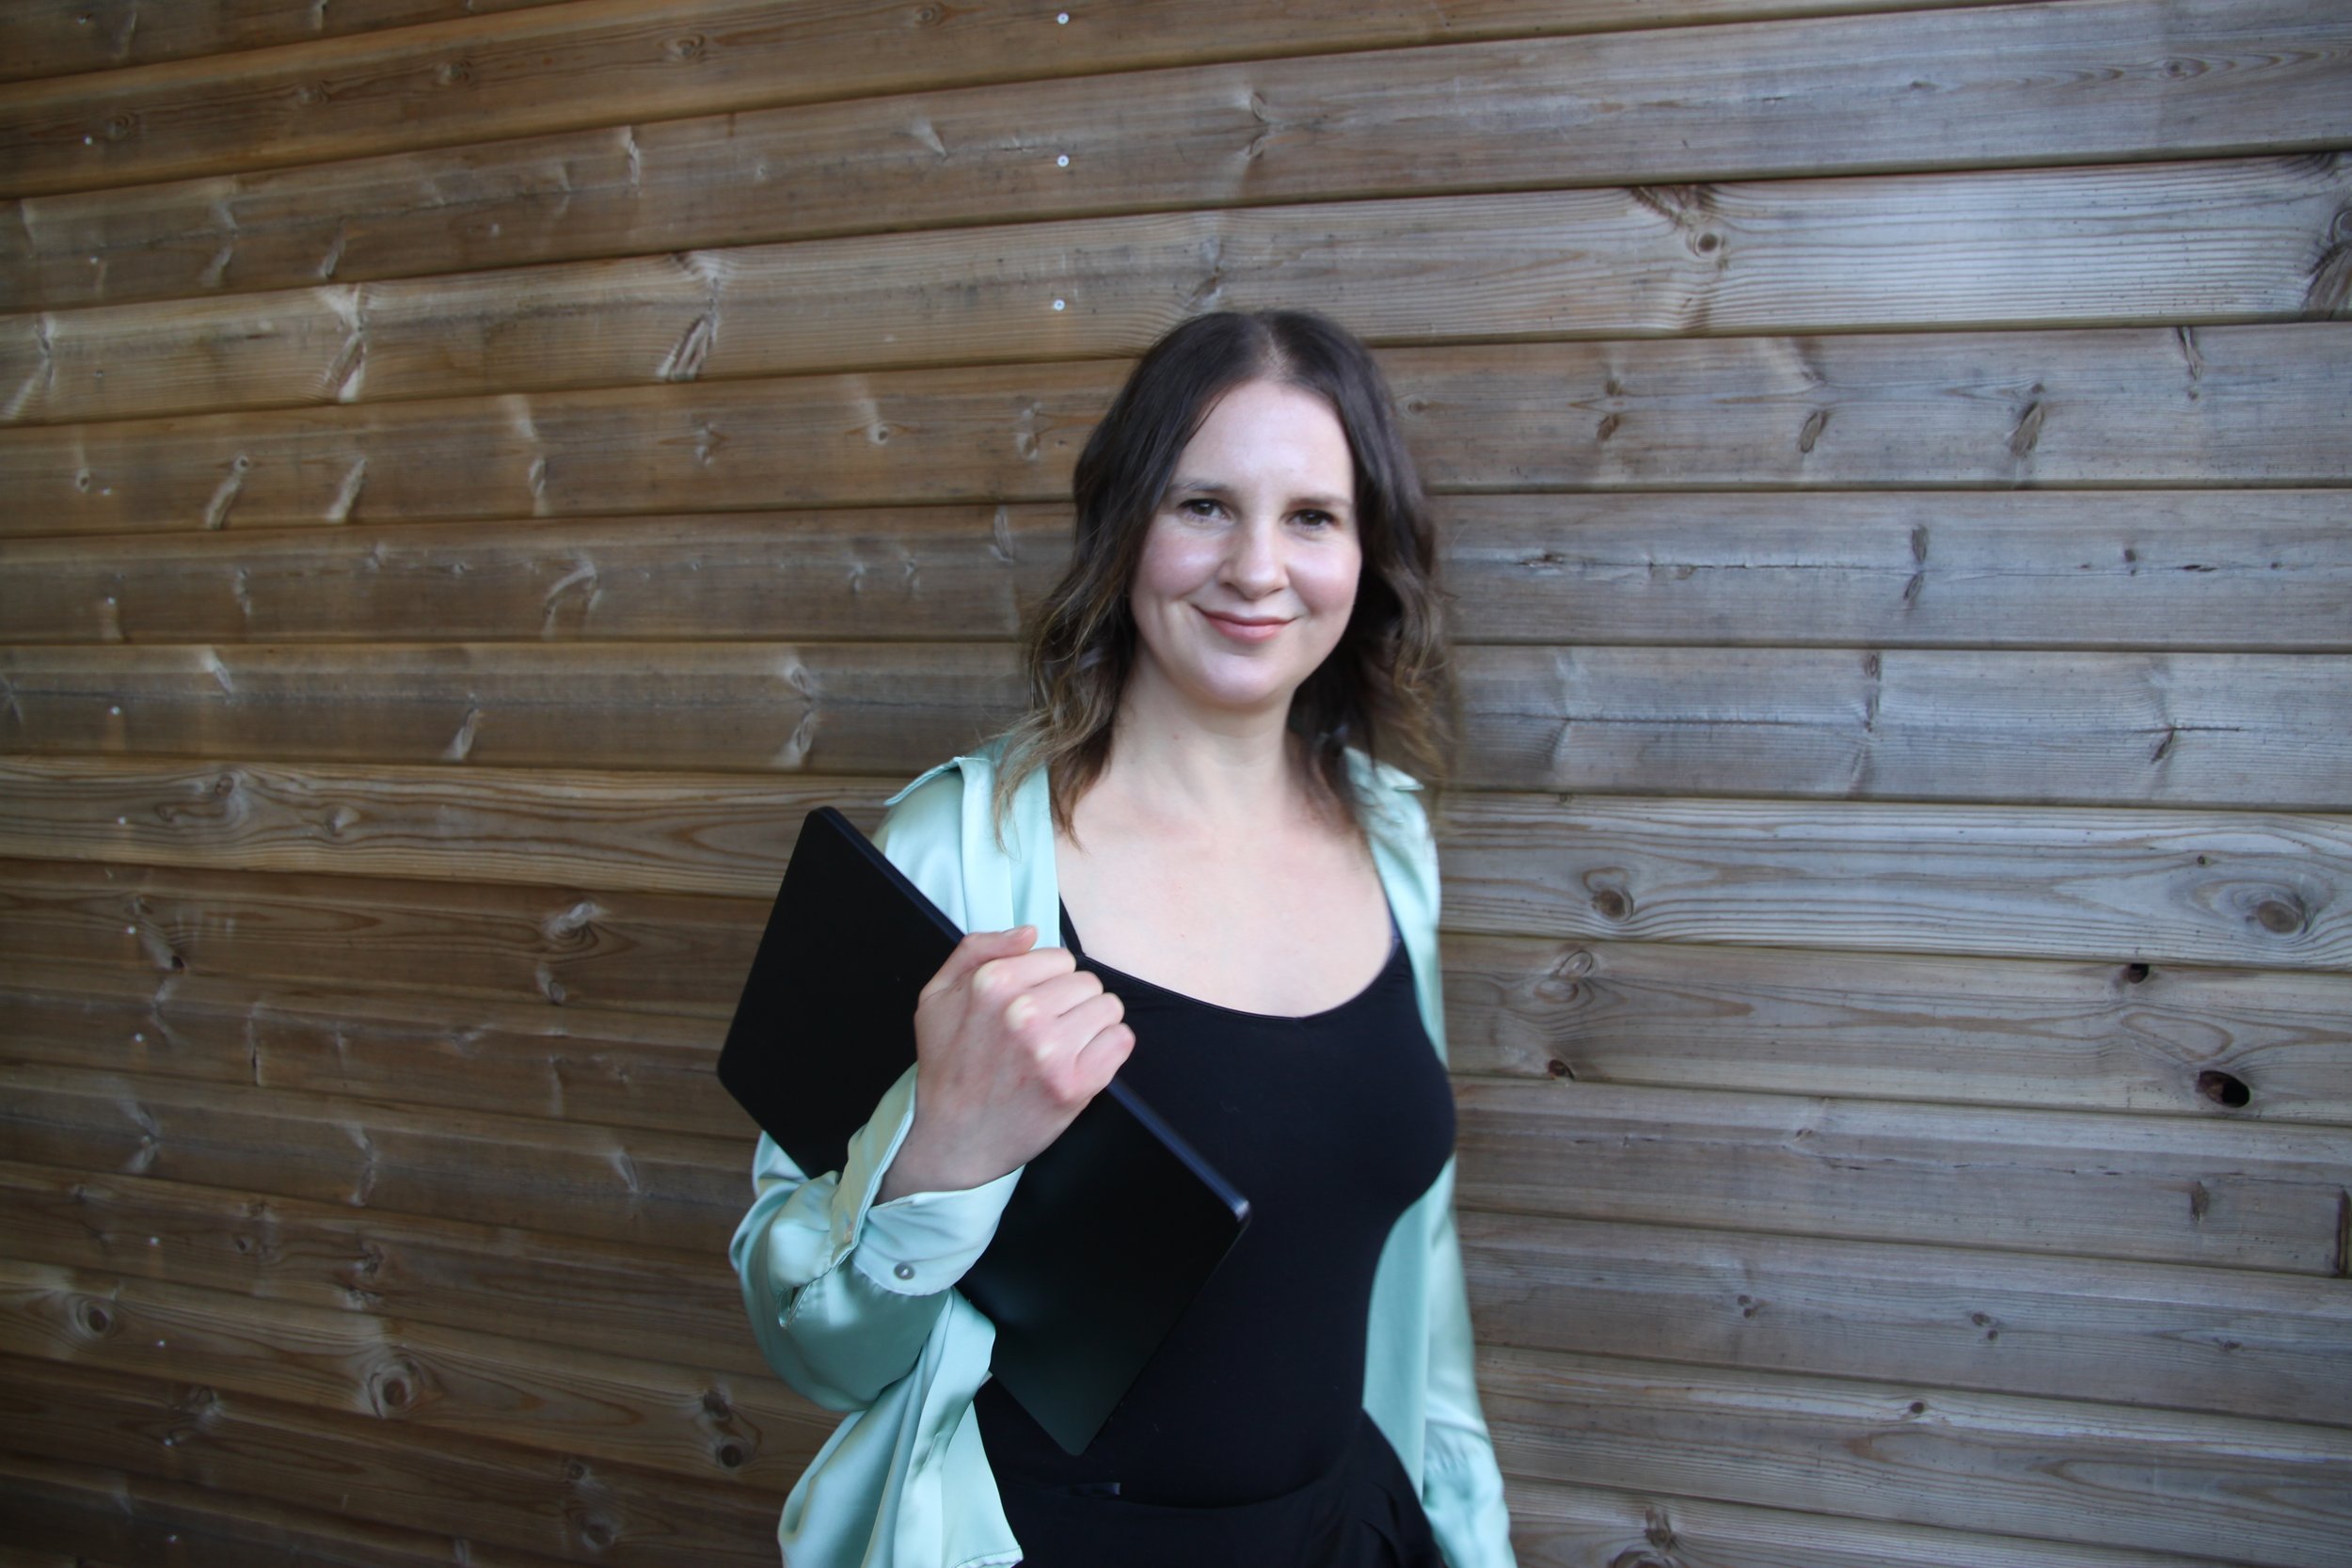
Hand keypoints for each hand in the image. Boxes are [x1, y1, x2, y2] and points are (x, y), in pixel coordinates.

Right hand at [877, 925, 1132, 1200]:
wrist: (950, 1139)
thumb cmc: (946, 1066)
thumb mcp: (937, 995)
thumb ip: (977, 949)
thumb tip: (1030, 932)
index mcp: (991, 983)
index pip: (1059, 958)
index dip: (1048, 982)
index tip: (1030, 1006)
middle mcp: (1023, 1013)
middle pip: (1087, 982)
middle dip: (1071, 1003)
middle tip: (1045, 1032)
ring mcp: (1051, 1050)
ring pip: (1108, 1008)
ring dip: (1092, 1025)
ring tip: (1063, 1047)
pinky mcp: (1075, 1084)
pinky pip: (1121, 1041)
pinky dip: (1108, 1050)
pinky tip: (1081, 1063)